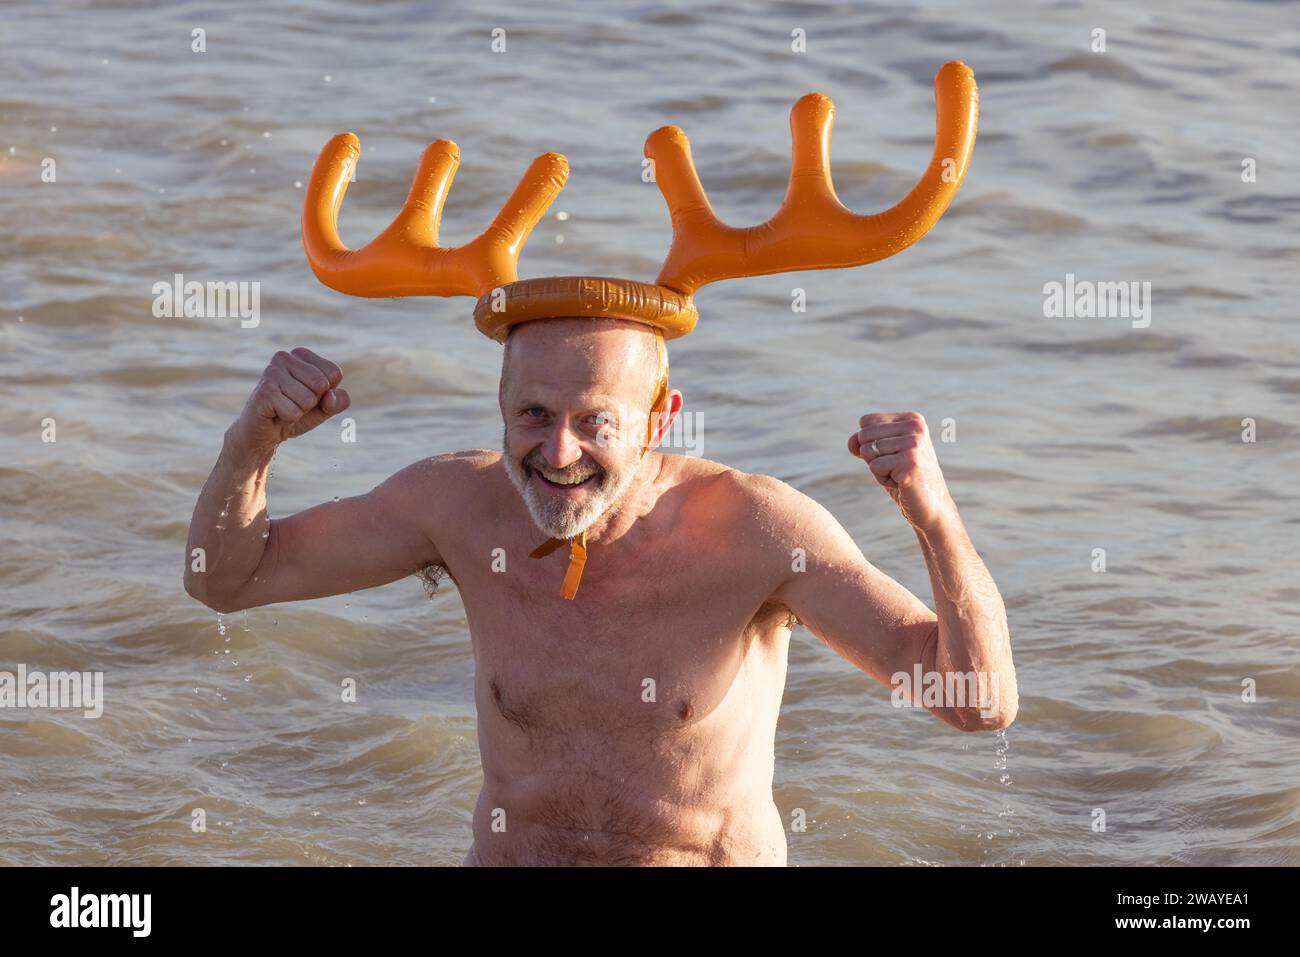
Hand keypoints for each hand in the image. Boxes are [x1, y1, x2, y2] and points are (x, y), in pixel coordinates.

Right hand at [225, 347, 350, 461]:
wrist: (263, 432)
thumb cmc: (296, 413)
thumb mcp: (325, 407)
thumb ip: (339, 401)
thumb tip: (329, 396)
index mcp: (301, 354)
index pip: (334, 373)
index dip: (326, 393)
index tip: (308, 395)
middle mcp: (284, 358)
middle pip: (321, 385)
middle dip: (312, 402)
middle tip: (294, 403)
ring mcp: (271, 373)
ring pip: (308, 400)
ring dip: (299, 412)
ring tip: (283, 408)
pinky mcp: (264, 391)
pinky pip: (294, 412)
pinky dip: (288, 420)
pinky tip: (275, 414)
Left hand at [848, 411, 956, 531]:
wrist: (931, 507)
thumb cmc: (904, 479)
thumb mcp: (883, 454)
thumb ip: (863, 441)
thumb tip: (852, 442)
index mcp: (911, 419)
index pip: (866, 421)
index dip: (869, 443)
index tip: (893, 456)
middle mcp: (915, 426)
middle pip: (864, 435)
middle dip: (873, 457)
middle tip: (896, 468)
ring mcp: (914, 443)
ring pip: (867, 451)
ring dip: (878, 470)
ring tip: (900, 475)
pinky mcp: (909, 462)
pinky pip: (874, 466)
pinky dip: (883, 479)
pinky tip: (902, 483)